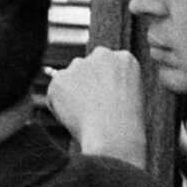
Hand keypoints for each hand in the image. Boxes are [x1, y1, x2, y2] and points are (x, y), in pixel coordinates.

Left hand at [46, 46, 148, 164]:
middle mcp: (101, 55)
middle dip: (85, 84)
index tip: (105, 99)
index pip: (107, 65)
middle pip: (86, 67)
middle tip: (91, 108)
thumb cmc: (126, 123)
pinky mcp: (60, 77)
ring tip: (85, 115)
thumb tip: (95, 89)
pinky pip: (55, 92)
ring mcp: (79, 64)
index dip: (103, 85)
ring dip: (72, 94)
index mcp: (124, 58)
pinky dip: (58, 106)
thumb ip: (113, 85)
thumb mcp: (131, 97)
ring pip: (69, 79)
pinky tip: (73, 117)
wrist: (113, 132)